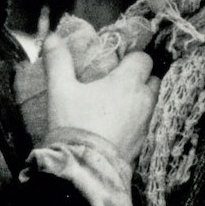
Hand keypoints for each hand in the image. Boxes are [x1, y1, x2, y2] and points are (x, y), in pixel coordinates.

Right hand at [42, 33, 159, 160]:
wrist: (85, 169)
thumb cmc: (74, 124)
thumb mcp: (60, 90)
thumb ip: (58, 60)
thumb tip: (52, 36)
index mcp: (128, 82)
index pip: (143, 58)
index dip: (131, 58)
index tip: (115, 62)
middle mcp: (144, 100)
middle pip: (152, 79)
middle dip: (139, 77)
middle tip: (116, 82)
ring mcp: (146, 123)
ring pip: (151, 101)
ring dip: (138, 99)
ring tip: (115, 104)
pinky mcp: (143, 142)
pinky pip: (145, 123)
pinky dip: (136, 120)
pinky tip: (116, 125)